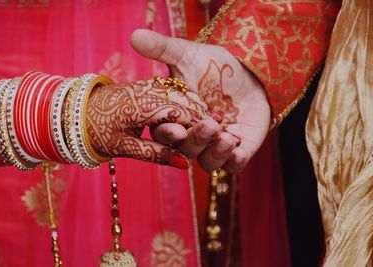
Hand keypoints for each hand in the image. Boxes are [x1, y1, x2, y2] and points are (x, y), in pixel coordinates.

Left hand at [86, 78, 211, 168]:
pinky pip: (175, 91)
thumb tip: (185, 165)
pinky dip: (188, 103)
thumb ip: (156, 154)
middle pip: (188, 103)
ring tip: (212, 127)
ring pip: (184, 94)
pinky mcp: (149, 84)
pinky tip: (194, 115)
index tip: (220, 140)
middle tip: (223, 135)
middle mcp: (151, 91)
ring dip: (199, 110)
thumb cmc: (97, 131)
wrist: (77, 110)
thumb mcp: (125, 147)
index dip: (203, 128)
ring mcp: (150, 85)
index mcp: (145, 106)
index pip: (184, 115)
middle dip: (206, 119)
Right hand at [131, 29, 270, 172]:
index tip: (175, 127)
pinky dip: (234, 161)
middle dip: (195, 140)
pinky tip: (237, 150)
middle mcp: (192, 135)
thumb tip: (135, 34)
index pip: (164, 132)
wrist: (250, 71)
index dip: (168, 133)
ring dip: (214, 152)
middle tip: (207, 125)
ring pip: (208, 161)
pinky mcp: (239, 150)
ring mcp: (215, 145)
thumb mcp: (188, 55)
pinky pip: (233, 165)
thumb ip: (162, 49)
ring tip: (225, 136)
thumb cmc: (214, 66)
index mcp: (175, 118)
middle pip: (186, 149)